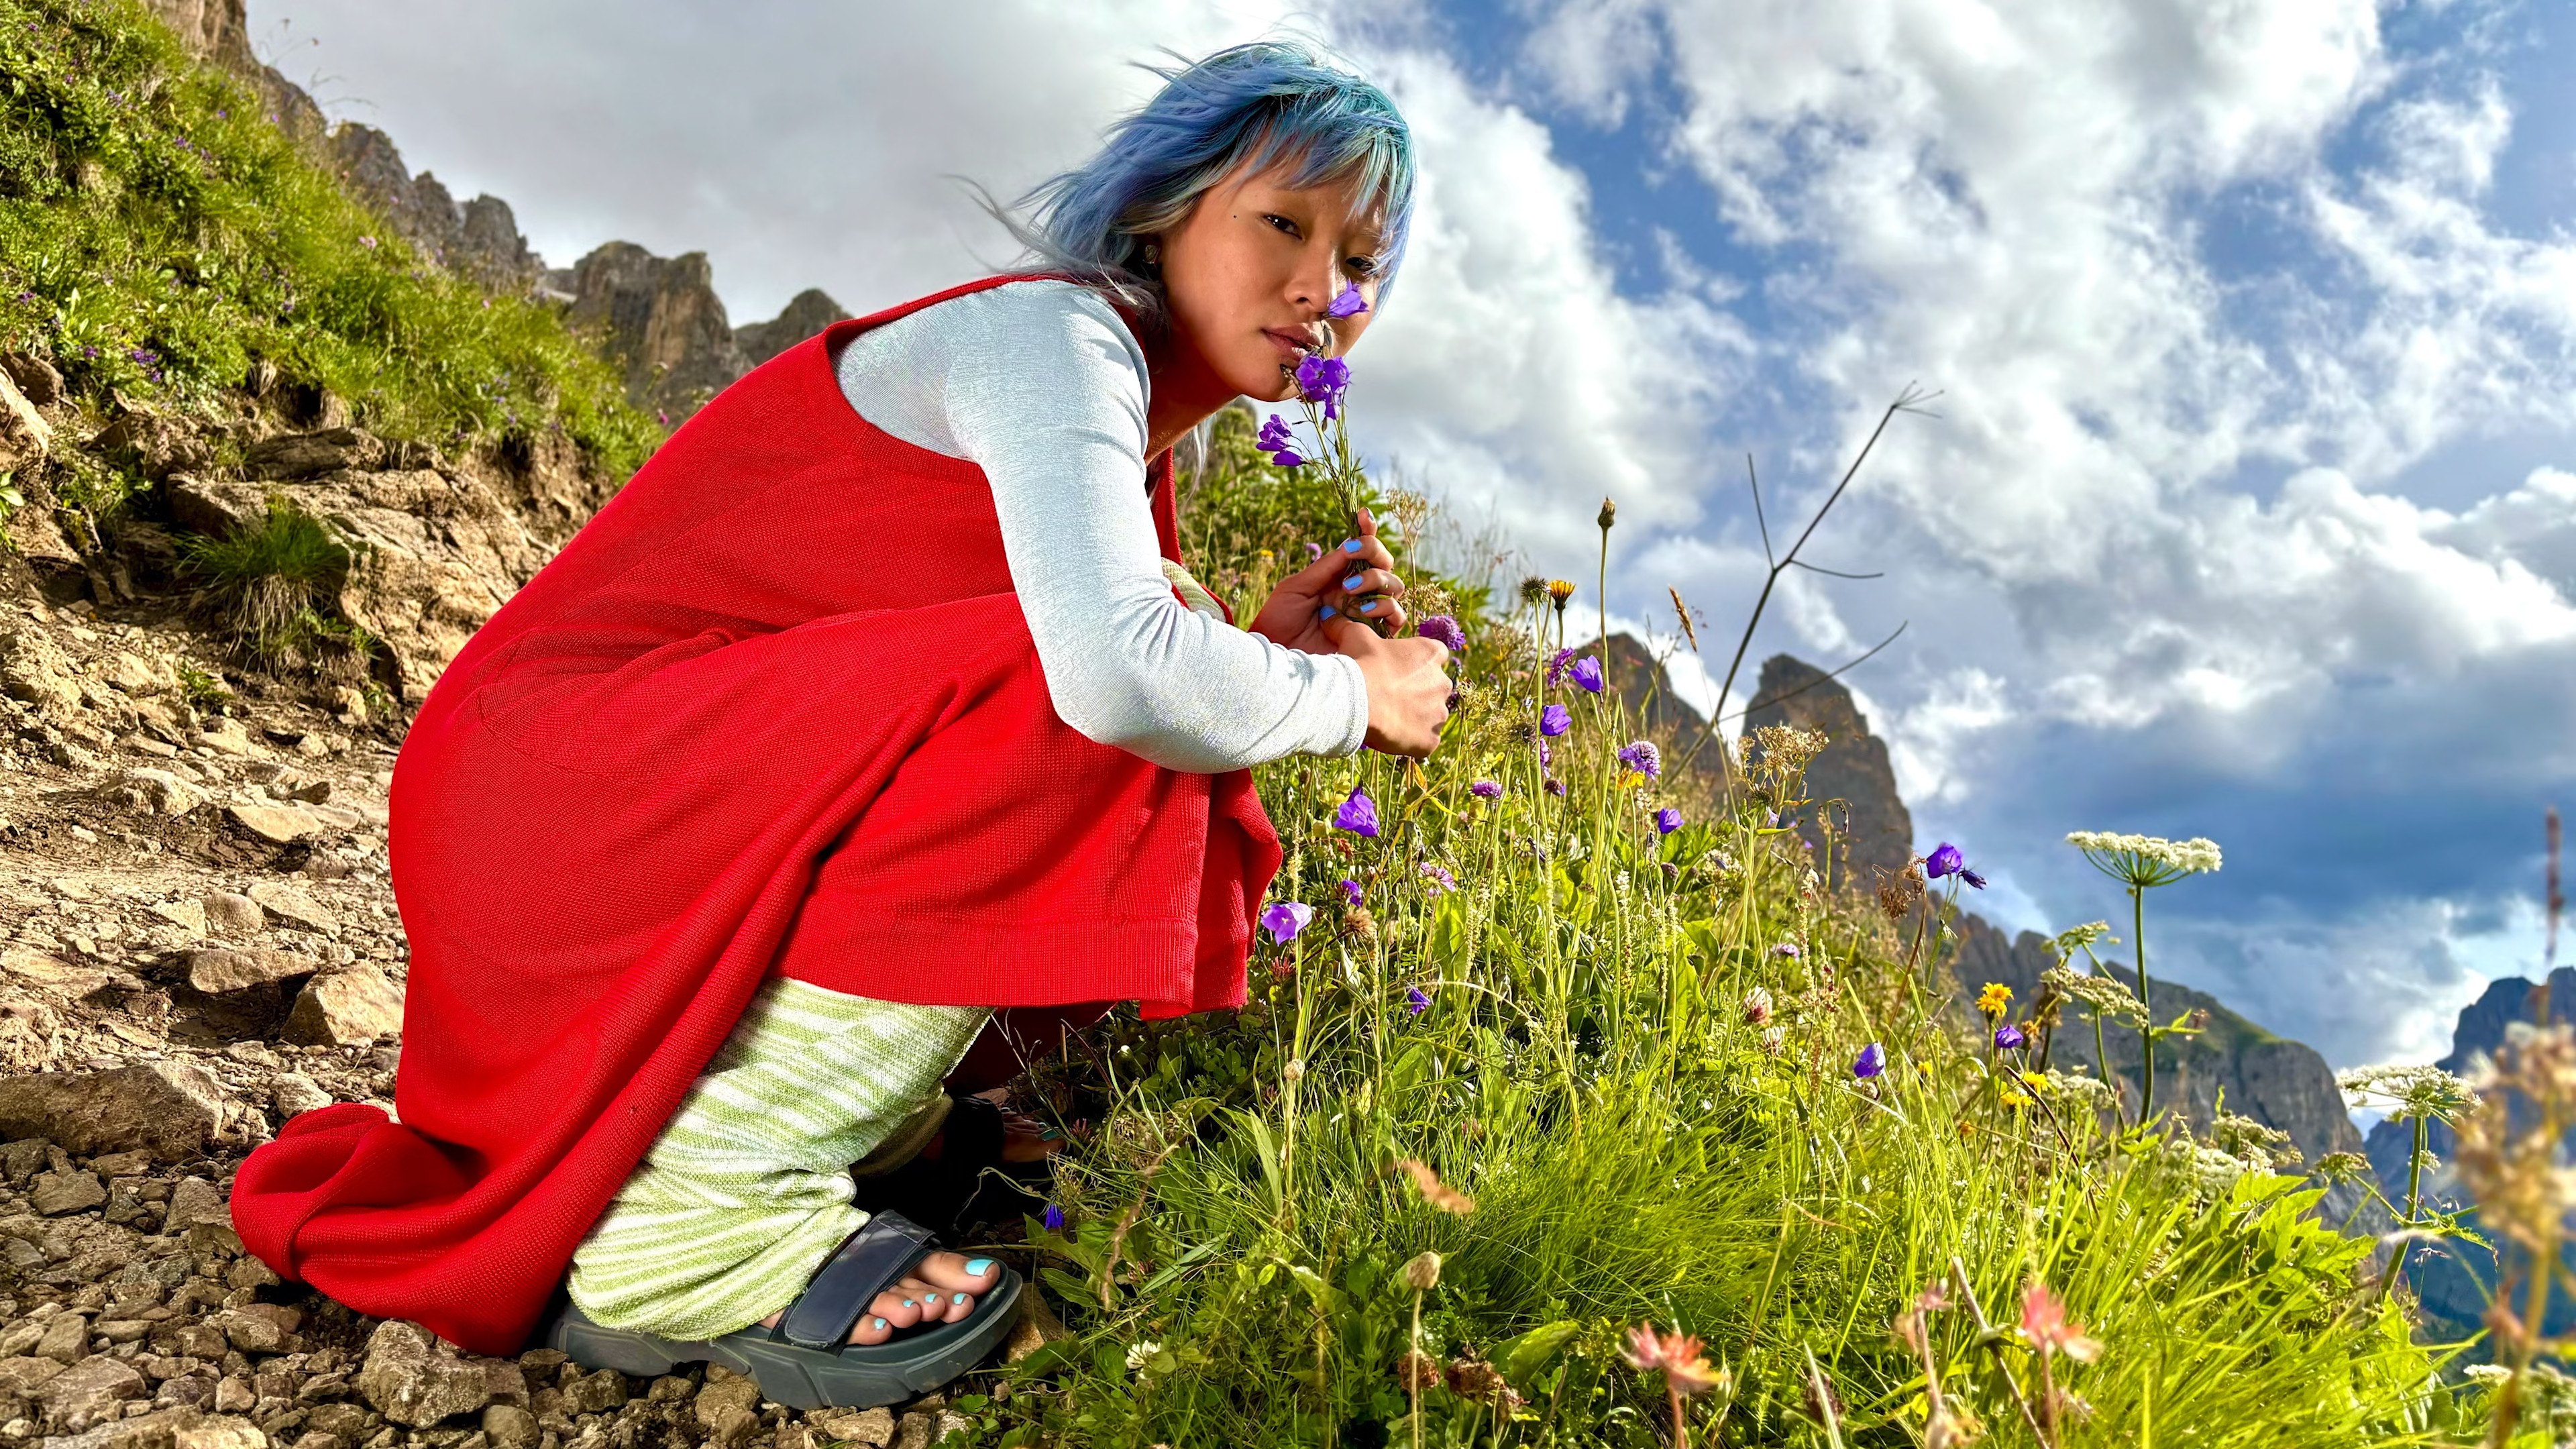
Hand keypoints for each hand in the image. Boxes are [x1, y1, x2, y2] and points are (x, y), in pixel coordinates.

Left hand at [1248, 506, 1409, 651]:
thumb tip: (1351, 544)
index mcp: (1339, 576)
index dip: (1367, 530)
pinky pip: (1397, 619)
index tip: (1362, 515)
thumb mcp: (1296, 587)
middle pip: (1385, 564)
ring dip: (1378, 581)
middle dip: (1375, 555)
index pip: (1361, 549)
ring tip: (1351, 590)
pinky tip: (1363, 612)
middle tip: (1353, 557)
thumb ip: (1326, 567)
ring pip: (1395, 587)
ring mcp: (1367, 615)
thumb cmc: (1279, 621)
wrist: (1275, 657)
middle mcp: (1357, 593)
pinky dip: (1386, 609)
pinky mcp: (1373, 638)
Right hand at [1318, 610, 1449, 756]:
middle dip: (1417, 692)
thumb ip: (1347, 624)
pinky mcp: (1431, 740)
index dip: (1414, 664)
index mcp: (1432, 653)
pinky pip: (1425, 740)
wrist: (1355, 702)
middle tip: (1389, 696)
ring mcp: (1439, 714)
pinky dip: (1412, 739)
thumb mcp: (1354, 636)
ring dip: (1416, 716)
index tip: (1396, 671)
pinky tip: (1392, 736)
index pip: (1433, 656)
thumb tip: (1328, 614)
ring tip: (1389, 718)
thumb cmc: (1360, 664)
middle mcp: (1443, 682)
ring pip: (1431, 715)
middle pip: (1433, 687)